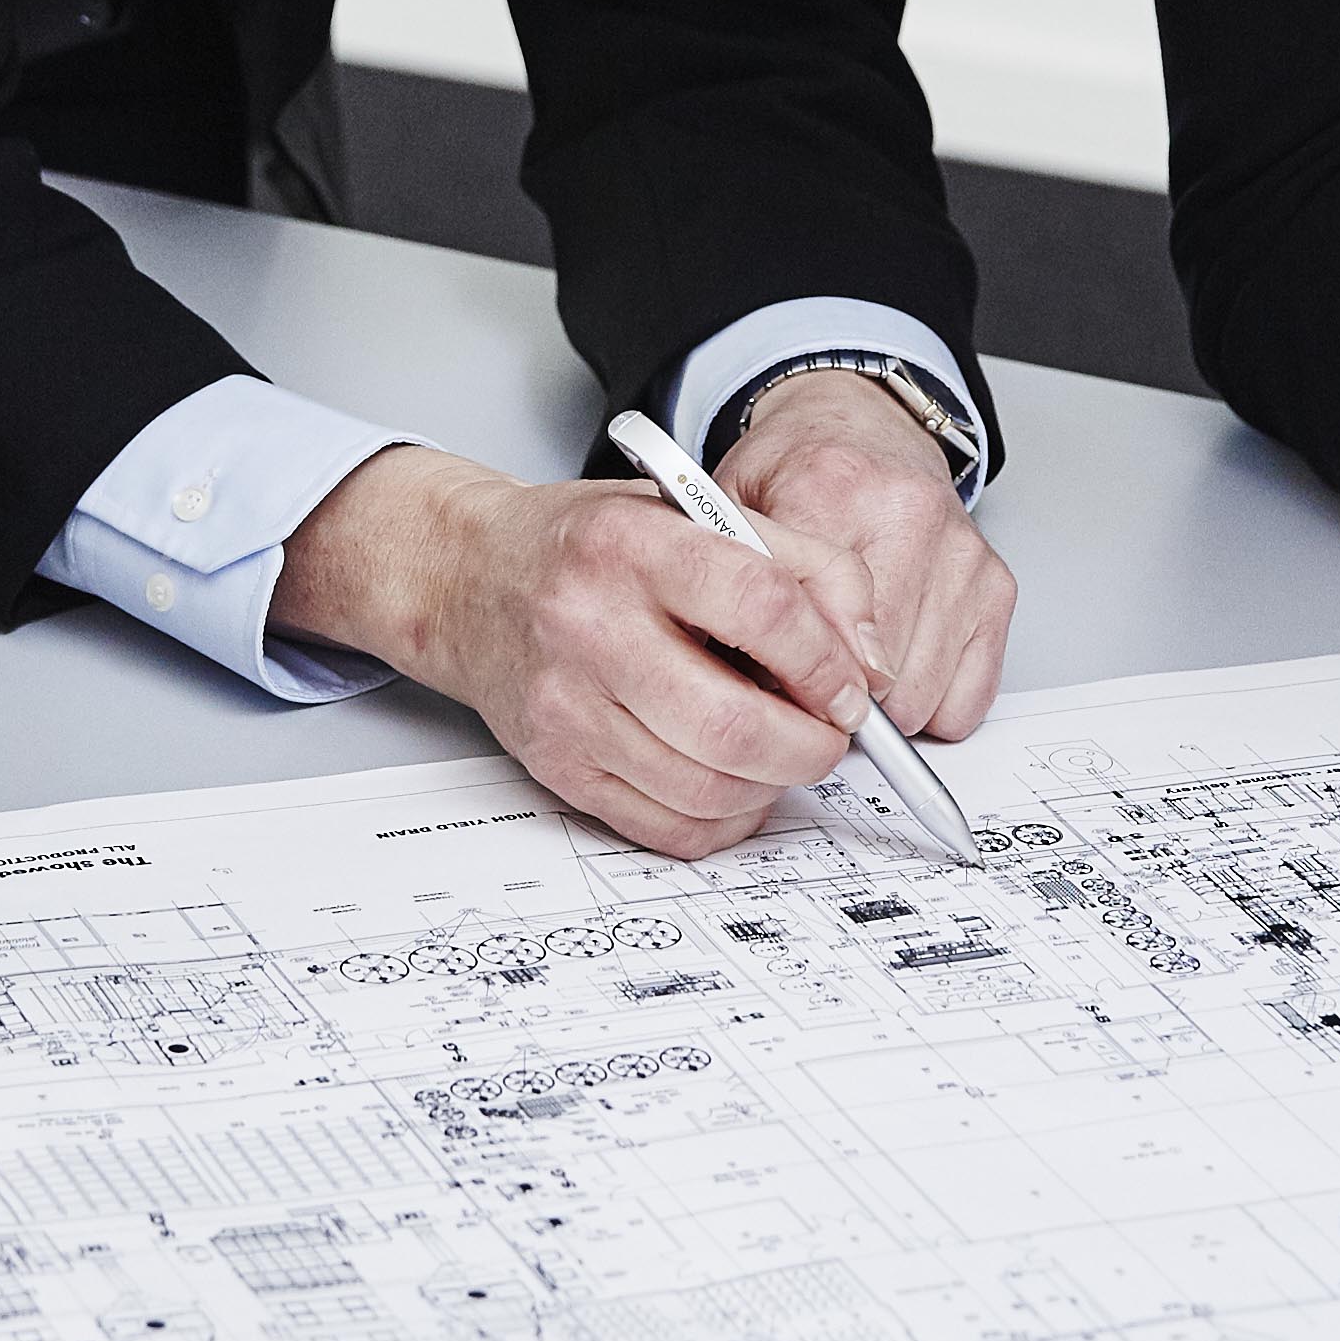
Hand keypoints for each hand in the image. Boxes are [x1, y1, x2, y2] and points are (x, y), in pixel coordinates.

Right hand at [272, 445, 892, 858]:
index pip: (762, 608)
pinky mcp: (557, 765)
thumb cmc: (592, 544)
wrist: (469, 577)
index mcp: (633, 545)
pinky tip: (732, 779)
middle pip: (734, 725)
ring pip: (707, 787)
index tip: (851, 686)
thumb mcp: (700, 513)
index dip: (828, 662)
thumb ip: (805, 568)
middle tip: (829, 734)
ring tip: (781, 750)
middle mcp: (589, 625)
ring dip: (772, 785)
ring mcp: (567, 705)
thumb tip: (871, 664)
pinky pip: (667, 827)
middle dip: (811, 747)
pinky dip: (724, 817)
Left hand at [718, 370, 1012, 744]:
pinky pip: (970, 697)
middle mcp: (910, 516)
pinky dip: (935, 705)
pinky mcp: (998, 586)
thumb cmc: (797, 472)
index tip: (778, 686)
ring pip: (923, 698)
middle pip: (876, 677)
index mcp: (832, 490)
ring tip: (854, 668)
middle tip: (811, 678)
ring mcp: (962, 555)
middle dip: (837, 699)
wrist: (863, 426)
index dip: (793, 679)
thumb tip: (741, 674)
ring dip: (885, 708)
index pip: (821, 628)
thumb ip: (731, 579)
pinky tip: (903, 669)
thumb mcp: (732, 505)